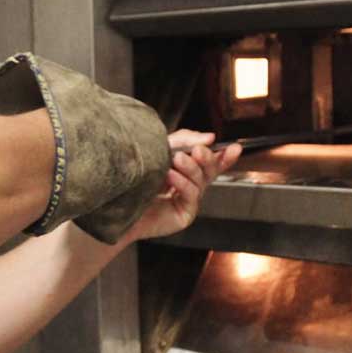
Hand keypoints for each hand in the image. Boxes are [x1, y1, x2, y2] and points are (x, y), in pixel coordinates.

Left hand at [123, 129, 241, 243]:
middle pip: (209, 171)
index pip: (209, 163)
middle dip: (208, 158)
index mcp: (185, 172)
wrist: (116, 202)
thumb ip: (184, 141)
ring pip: (201, 181)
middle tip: (199, 151)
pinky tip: (171, 175)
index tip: (235, 147)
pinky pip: (191, 195)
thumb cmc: (135, 175)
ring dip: (191, 168)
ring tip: (177, 159)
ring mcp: (188, 202)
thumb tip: (210, 137)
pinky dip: (183, 183)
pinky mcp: (184, 215)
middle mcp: (189, 187)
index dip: (224, 156)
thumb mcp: (160, 149)